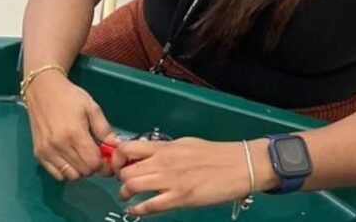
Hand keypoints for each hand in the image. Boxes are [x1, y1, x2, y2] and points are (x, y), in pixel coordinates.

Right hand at [26, 70, 118, 181]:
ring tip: (80, 155)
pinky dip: (65, 171)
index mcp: (74, 133)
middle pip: (84, 172)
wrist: (42, 89)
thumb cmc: (68, 96)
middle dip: (93, 166)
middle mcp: (59, 145)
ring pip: (71, 176)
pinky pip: (56, 174)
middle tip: (94, 154)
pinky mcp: (38, 153)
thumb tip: (116, 146)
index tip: (106, 158)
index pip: (94, 163)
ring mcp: (47, 151)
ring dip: (80, 170)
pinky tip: (68, 157)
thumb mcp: (91, 107)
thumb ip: (104, 128)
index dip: (104, 164)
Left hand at [112, 138, 274, 216]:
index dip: (116, 157)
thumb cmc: (215, 154)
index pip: (127, 148)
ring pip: (132, 185)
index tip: (118, 163)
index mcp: (164, 148)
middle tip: (122, 182)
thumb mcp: (185, 144)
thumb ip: (165, 150)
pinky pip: (151, 206)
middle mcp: (162, 162)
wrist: (238, 165)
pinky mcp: (180, 197)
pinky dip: (138, 210)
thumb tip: (150, 154)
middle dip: (119, 177)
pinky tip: (135, 211)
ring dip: (125, 193)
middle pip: (126, 169)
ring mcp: (170, 180)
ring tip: (126, 196)